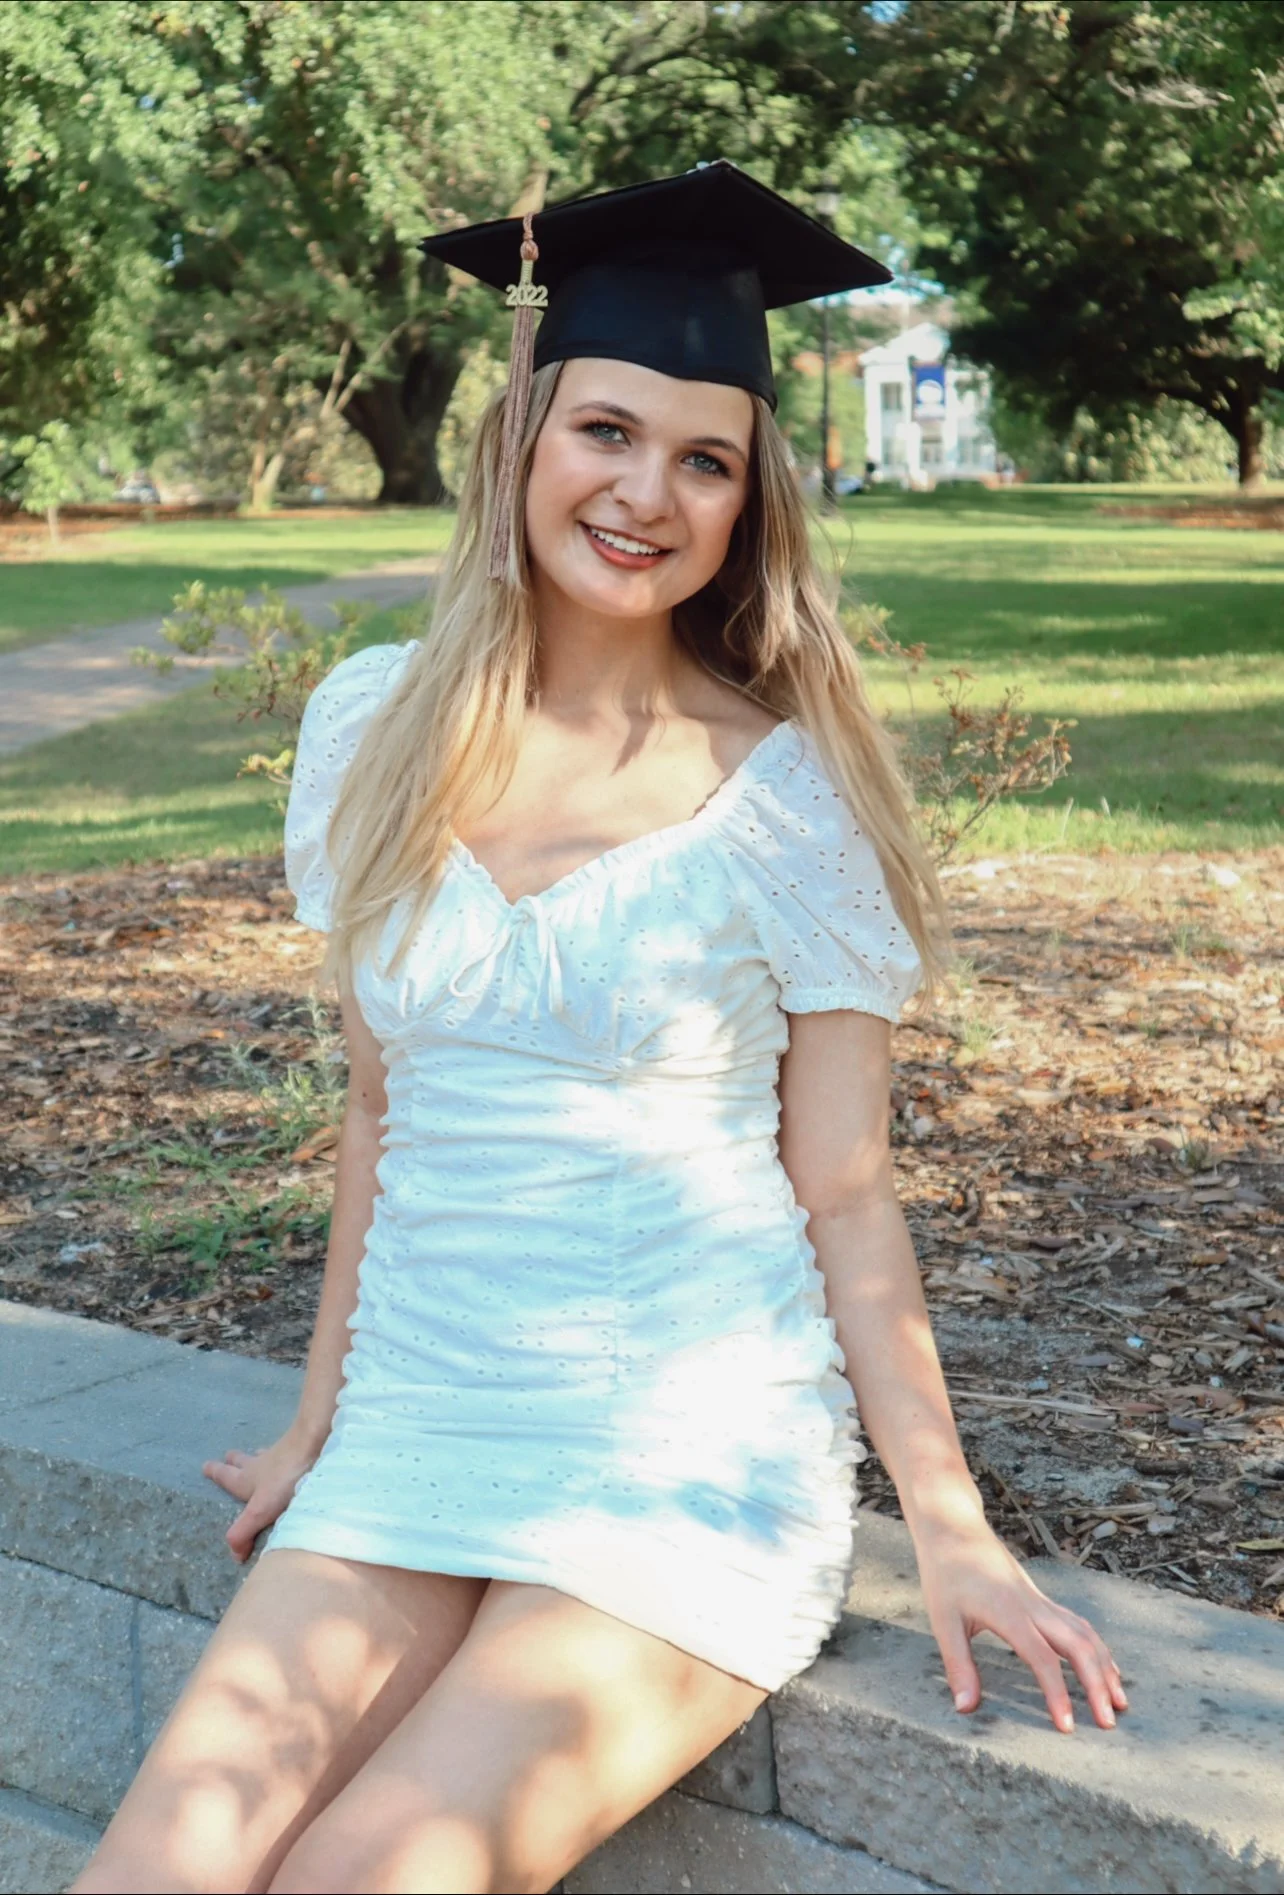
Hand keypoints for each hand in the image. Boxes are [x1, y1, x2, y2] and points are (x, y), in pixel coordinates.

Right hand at [201, 1429, 321, 1562]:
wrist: (313, 1445)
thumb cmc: (283, 1479)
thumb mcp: (259, 1511)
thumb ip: (243, 1532)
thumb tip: (234, 1556)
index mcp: (246, 1479)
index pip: (226, 1477)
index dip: (215, 1473)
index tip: (205, 1465)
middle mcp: (260, 1465)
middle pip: (243, 1462)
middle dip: (234, 1461)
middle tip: (227, 1455)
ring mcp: (281, 1455)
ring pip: (264, 1456)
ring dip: (257, 1456)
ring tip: (255, 1453)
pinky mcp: (299, 1452)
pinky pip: (287, 1454)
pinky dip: (283, 1455)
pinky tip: (289, 1455)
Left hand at [914, 1519, 1128, 1732]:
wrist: (954, 1527)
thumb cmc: (946, 1573)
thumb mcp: (943, 1620)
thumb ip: (957, 1664)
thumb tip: (965, 1709)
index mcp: (1010, 1613)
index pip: (1043, 1658)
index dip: (1058, 1694)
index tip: (1068, 1727)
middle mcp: (1033, 1606)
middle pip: (1078, 1645)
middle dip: (1097, 1685)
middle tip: (1109, 1723)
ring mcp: (1040, 1600)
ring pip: (1085, 1633)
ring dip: (1104, 1667)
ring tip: (1120, 1701)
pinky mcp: (1041, 1598)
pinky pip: (1078, 1623)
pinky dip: (1096, 1647)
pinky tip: (1104, 1666)